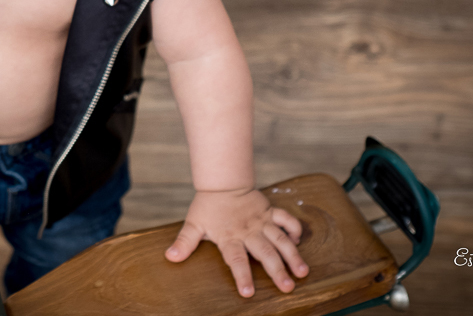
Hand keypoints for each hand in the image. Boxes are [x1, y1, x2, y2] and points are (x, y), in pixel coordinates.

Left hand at [165, 187, 307, 297]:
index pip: (236, 259)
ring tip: (302, 272)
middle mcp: (248, 230)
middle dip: (277, 270)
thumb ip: (184, 242)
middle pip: (264, 252)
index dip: (241, 275)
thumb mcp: (194, 224)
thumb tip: (170, 257)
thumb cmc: (208, 206)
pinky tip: (298, 242)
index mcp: (229, 236)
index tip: (248, 292)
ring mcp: (261, 221)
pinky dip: (294, 229)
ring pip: (280, 239)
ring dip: (292, 255)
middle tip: (288, 287)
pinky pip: (286, 219)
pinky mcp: (269, 211)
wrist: (222, 181)